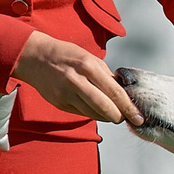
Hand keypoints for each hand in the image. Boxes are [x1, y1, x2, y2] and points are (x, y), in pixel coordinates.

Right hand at [12, 33, 141, 125]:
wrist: (34, 57)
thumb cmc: (66, 55)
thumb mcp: (89, 57)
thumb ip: (106, 75)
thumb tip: (124, 92)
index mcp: (88, 66)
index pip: (114, 92)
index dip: (128, 107)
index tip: (138, 116)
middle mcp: (77, 81)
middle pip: (104, 107)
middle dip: (119, 116)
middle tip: (127, 118)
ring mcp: (66, 94)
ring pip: (93, 113)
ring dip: (106, 117)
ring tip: (113, 114)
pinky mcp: (59, 103)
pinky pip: (82, 113)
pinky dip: (93, 114)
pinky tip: (97, 111)